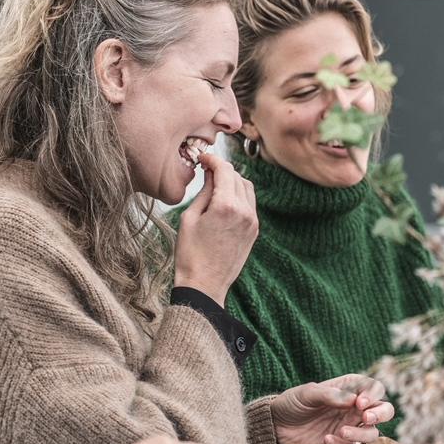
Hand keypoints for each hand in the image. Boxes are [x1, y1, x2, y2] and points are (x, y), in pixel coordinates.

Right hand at [173, 153, 256, 305]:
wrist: (204, 285)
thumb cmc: (191, 254)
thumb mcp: (190, 218)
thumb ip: (203, 192)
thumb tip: (210, 174)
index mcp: (226, 206)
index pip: (224, 169)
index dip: (212, 159)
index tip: (202, 158)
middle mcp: (244, 211)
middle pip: (237, 176)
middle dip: (222, 169)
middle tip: (206, 169)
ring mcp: (252, 222)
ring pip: (247, 188)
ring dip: (232, 181)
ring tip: (214, 184)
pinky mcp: (254, 231)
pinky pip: (249, 204)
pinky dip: (239, 195)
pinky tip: (223, 200)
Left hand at [272, 374, 395, 443]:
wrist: (275, 426)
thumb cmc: (292, 403)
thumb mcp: (307, 394)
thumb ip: (329, 395)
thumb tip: (352, 399)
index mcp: (348, 390)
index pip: (374, 388)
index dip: (373, 394)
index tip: (359, 401)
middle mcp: (353, 409)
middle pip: (384, 410)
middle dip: (381, 414)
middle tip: (366, 417)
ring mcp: (348, 427)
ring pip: (371, 433)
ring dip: (360, 434)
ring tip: (341, 431)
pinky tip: (325, 439)